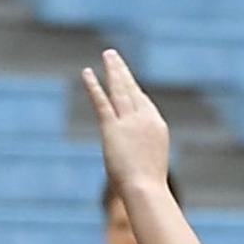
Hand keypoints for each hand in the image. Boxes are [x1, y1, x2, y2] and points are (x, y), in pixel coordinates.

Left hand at [82, 50, 170, 197]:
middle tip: (114, 56)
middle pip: (132, 88)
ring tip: (107, 55)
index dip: (133, 88)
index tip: (125, 78)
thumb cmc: (148, 184)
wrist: (146, 188)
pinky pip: (101, 101)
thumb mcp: (150, 164)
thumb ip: (143, 152)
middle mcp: (144, 118)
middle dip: (122, 71)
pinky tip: (87, 72)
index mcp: (156, 125)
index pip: (143, 101)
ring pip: (119, 89)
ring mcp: (129, 121)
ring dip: (113, 70)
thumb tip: (137, 157)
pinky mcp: (112, 128)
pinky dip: (94, 85)